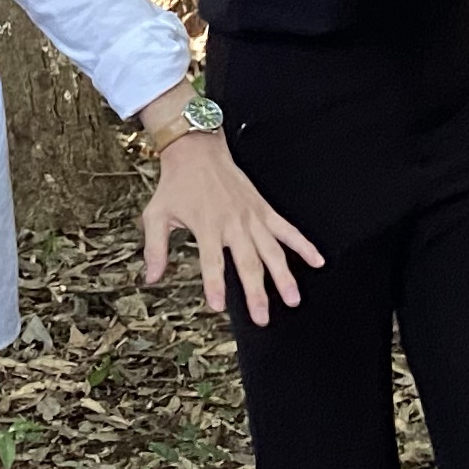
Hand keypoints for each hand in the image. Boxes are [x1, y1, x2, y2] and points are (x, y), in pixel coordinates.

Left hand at [136, 127, 322, 325]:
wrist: (197, 151)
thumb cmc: (177, 184)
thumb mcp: (156, 214)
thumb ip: (155, 248)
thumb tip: (151, 278)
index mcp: (206, 225)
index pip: (211, 261)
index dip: (215, 284)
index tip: (219, 306)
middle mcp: (232, 223)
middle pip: (248, 262)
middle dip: (256, 292)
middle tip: (262, 318)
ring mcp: (252, 216)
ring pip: (272, 250)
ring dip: (284, 276)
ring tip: (293, 299)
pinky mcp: (263, 209)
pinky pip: (287, 229)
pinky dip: (303, 244)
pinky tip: (317, 260)